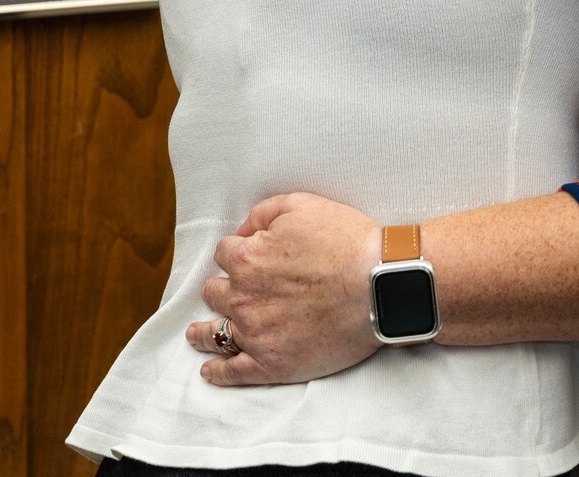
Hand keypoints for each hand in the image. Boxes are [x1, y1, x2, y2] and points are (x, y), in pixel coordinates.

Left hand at [185, 193, 381, 385]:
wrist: (380, 285)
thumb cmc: (346, 241)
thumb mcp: (302, 205)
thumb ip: (262, 213)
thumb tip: (243, 231)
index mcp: (246, 259)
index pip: (225, 254)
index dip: (238, 253)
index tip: (248, 258)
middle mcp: (243, 297)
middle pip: (215, 292)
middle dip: (222, 289)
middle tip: (233, 292)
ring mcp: (255, 334)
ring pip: (215, 333)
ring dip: (204, 331)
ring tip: (198, 334)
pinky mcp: (271, 364)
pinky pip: (233, 372)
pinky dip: (218, 372)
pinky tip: (210, 371)